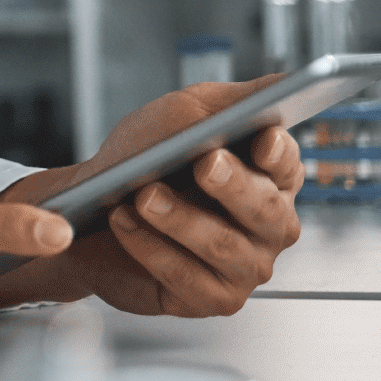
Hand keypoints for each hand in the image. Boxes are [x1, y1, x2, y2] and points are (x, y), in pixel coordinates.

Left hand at [0, 79, 304, 314]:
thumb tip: (285, 82)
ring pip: (224, 246)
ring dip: (181, 219)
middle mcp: (268, 227)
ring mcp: (244, 267)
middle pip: (267, 210)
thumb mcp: (186, 114)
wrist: (92, 206)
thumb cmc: (146, 157)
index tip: (260, 140)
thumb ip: (236, 100)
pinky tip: (125, 221)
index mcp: (270, 178)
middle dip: (234, 186)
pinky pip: (187, 277)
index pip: (288, 165)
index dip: (278, 154)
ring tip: (144, 194)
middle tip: (203, 163)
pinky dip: (151, 247)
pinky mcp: (211, 298)